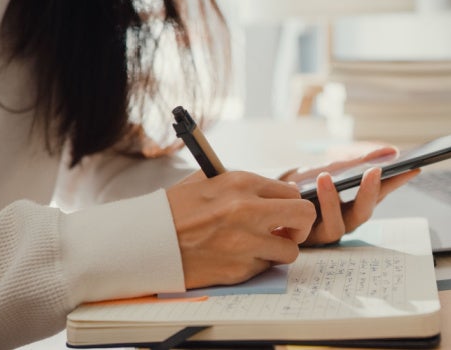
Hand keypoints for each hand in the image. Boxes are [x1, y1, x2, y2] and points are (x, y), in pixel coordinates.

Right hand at [166, 170, 315, 288]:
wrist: (146, 241)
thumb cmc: (175, 210)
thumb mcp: (209, 181)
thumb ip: (244, 186)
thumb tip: (275, 193)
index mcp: (242, 183)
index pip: (292, 192)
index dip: (290, 205)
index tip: (283, 213)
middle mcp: (249, 210)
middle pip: (305, 215)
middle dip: (301, 226)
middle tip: (288, 232)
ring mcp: (245, 242)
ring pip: (290, 250)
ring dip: (278, 251)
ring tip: (258, 248)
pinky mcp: (238, 269)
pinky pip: (264, 268)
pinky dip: (255, 265)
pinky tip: (235, 258)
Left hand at [281, 146, 420, 245]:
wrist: (272, 195)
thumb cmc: (306, 182)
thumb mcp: (330, 168)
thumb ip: (358, 162)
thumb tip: (391, 151)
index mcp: (354, 205)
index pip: (380, 194)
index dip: (397, 183)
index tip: (413, 167)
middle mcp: (342, 222)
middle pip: (362, 214)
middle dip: (369, 193)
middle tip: (374, 171)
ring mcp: (322, 232)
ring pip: (335, 226)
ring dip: (331, 201)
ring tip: (324, 177)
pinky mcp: (301, 239)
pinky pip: (306, 228)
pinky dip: (301, 208)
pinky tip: (296, 190)